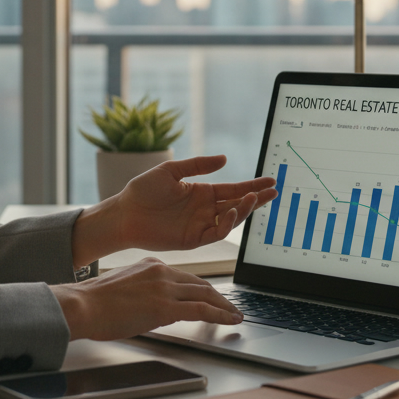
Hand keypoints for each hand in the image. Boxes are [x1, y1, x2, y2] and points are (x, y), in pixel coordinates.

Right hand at [51, 259, 242, 340]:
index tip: (209, 294)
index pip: (184, 276)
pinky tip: (229, 319)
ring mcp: (165, 288)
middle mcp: (161, 272)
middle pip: (199, 283)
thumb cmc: (93, 302)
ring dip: (224, 306)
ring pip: (205, 294)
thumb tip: (146, 304)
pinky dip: (220, 315)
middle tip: (229, 304)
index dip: (200, 287)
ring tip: (235, 314)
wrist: (82, 305)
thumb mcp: (121, 287)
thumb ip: (139, 290)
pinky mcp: (166, 307)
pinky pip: (201, 310)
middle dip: (218, 295)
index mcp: (150, 265)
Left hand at [113, 154, 277, 252]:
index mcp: (202, 192)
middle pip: (238, 204)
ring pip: (231, 219)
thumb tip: (225, 159)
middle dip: (257, 198)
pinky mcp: (193, 239)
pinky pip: (216, 233)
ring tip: (253, 197)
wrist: (124, 213)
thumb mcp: (171, 171)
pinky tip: (231, 211)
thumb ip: (197, 165)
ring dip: (244, 209)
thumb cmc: (142, 190)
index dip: (252, 185)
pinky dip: (227, 224)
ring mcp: (200, 225)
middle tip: (274, 191)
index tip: (270, 180)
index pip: (233, 188)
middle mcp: (205, 209)